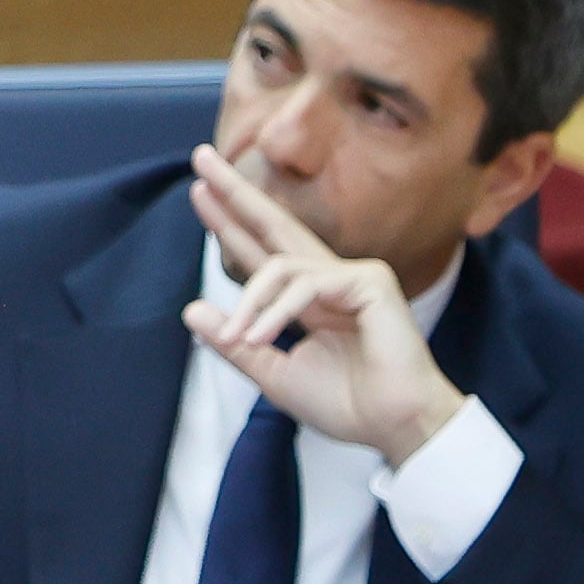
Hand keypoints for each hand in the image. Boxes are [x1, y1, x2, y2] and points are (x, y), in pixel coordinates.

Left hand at [182, 146, 469, 464]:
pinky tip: (261, 336)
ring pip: (279, 267)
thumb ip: (236, 344)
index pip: (262, 251)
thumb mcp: (275, 374)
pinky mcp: (370, 282)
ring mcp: (352, 276)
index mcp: (308, 298)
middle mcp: (329, 280)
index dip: (230, 224)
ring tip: (240, 337)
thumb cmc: (347, 403)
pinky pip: (304, 285)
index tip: (199, 193)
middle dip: (235, 192)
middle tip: (201, 157)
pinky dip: (275, 312)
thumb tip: (190, 310)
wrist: (393, 426)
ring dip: (249, 303)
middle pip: (275, 224)